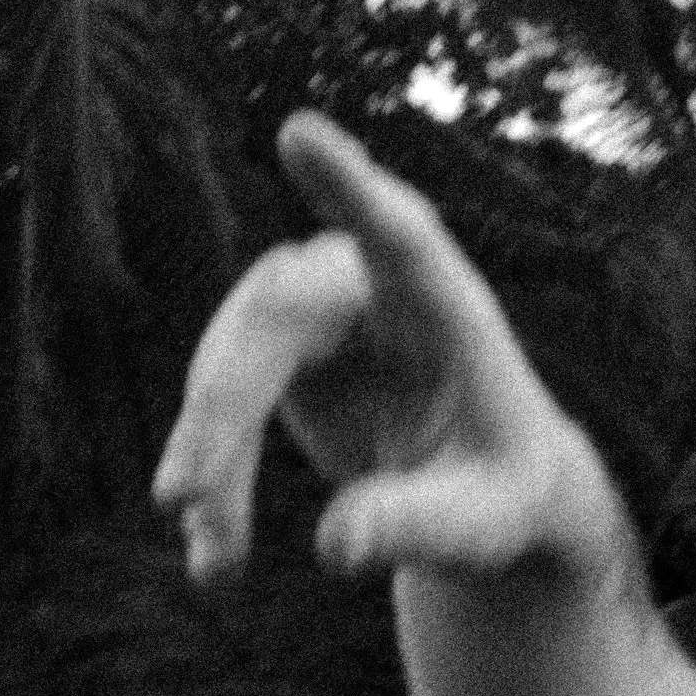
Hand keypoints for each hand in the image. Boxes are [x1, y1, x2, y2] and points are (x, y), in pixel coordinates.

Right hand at [153, 112, 616, 588]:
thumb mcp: (485, 527)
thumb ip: (419, 526)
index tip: (302, 133)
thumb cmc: (509, 501)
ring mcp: (320, 313)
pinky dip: (215, 474)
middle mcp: (375, 290)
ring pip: (232, 358)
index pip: (402, 234)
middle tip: (186, 499)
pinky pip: (222, 402)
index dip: (352, 187)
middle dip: (224, 406)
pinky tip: (216, 555)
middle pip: (276, 315)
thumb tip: (337, 546)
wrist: (491, 503)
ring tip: (216, 561)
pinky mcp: (282, 354)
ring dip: (211, 454)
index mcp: (449, 309)